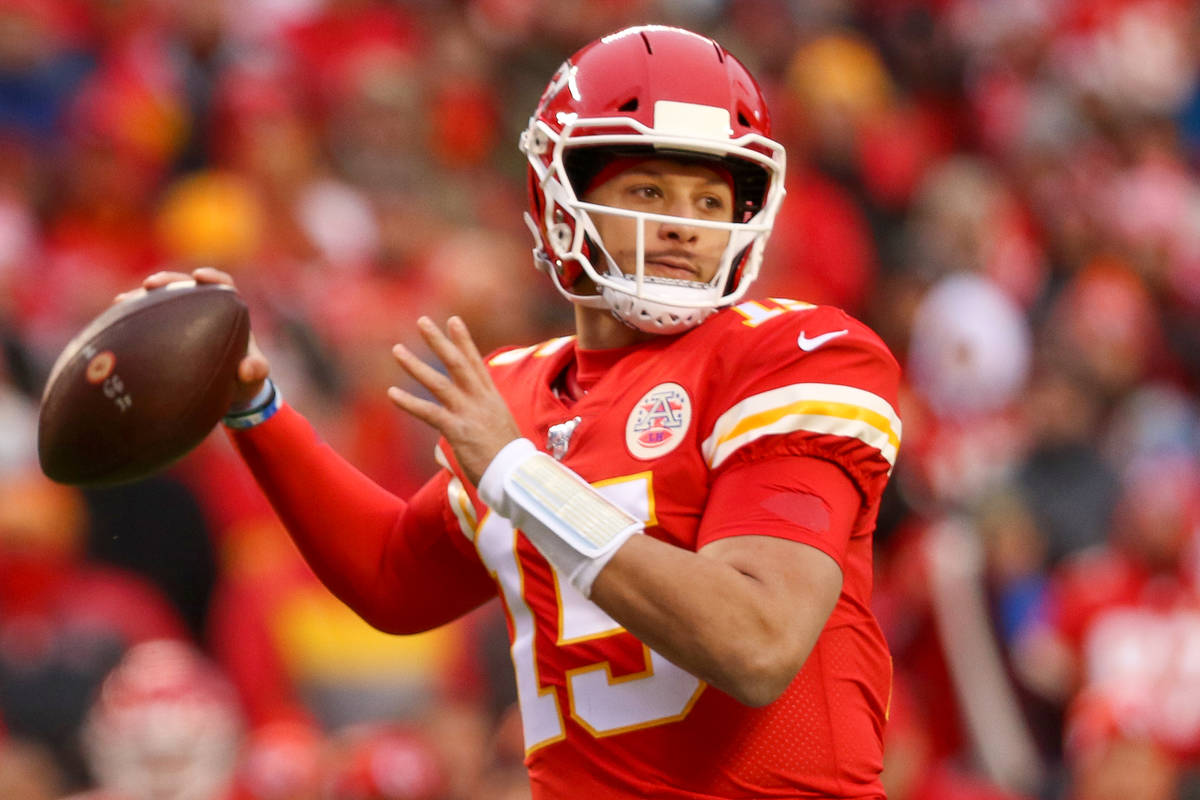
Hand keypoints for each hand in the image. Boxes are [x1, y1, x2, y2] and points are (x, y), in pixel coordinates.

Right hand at [117, 267, 270, 410]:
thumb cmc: (242, 378)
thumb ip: (256, 371)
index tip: (199, 276)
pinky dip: (130, 320)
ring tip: (122, 301)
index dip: (211, 277)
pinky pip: (144, 322)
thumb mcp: (254, 377)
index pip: (222, 285)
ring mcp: (180, 319)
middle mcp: (202, 309)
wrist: (224, 392)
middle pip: (184, 286)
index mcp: (228, 311)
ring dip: (141, 297)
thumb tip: (247, 370)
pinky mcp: (162, 331)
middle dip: (167, 281)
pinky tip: (111, 324)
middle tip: (151, 284)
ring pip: (160, 301)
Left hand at [388, 316, 521, 485]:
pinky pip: (429, 412)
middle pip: (458, 363)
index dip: (464, 341)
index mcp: (492, 398)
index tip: (453, 321)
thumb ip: (485, 417)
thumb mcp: (501, 429)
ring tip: (397, 350)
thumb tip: (475, 419)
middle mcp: (481, 400)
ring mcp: (470, 413)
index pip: (476, 363)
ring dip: (416, 365)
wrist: (516, 476)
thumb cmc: (509, 459)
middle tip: (422, 321)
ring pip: (439, 383)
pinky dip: (409, 402)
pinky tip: (392, 393)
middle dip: (439, 341)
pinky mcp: (458, 430)